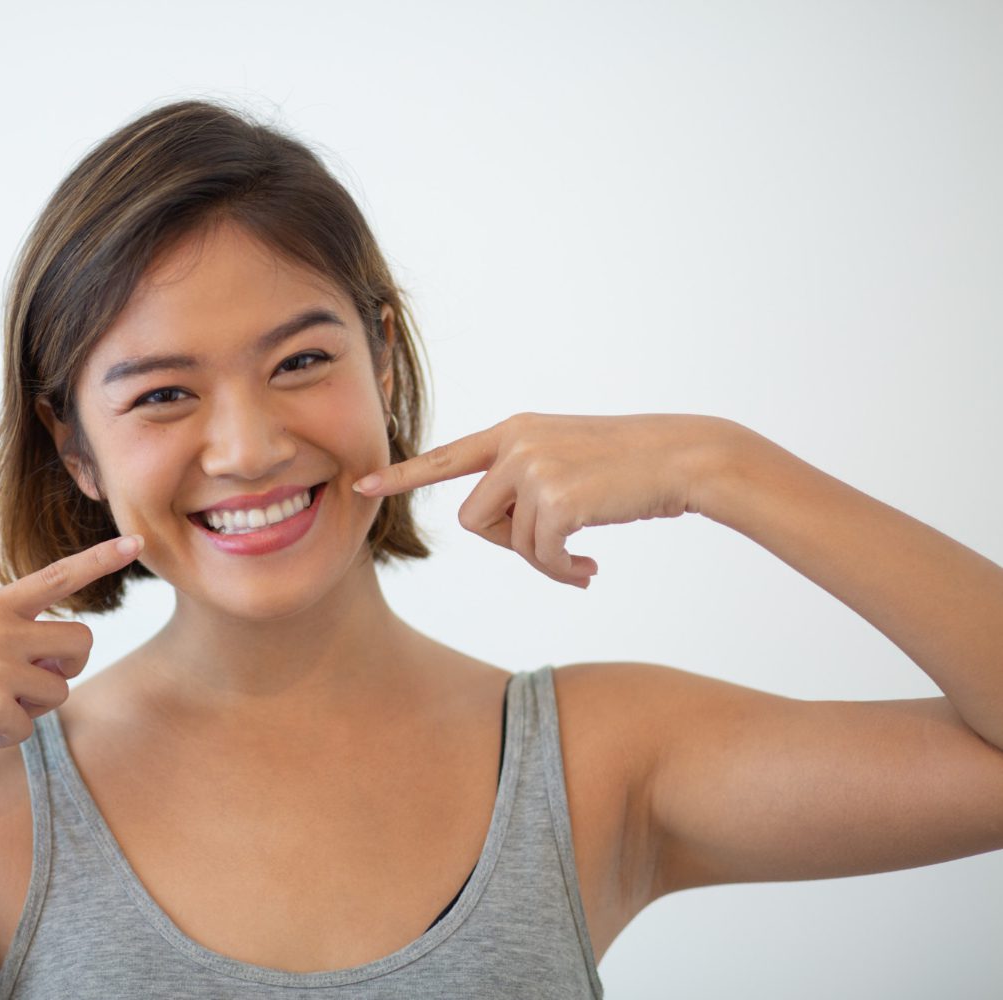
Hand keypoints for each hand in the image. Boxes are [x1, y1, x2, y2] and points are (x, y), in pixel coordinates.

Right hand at [0, 535, 142, 775]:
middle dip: (66, 668)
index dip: (101, 559)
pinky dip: (1, 736)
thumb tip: (58, 654)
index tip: (137, 541)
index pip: (58, 575)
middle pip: (82, 643)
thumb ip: (4, 630)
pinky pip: (27, 728)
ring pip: (60, 691)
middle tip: (26, 685)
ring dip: (30, 708)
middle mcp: (0, 625)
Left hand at [354, 413, 735, 588]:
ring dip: (543, 562)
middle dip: (508, 546)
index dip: (403, 477)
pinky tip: (594, 564)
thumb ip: (524, 480)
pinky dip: (564, 570)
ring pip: (508, 543)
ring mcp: (534, 468)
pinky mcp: (556, 498)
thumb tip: (497, 530)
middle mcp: (516, 443)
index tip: (361, 486)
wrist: (686, 458)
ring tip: (581, 559)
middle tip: (555, 552)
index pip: (446, 456)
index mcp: (514, 431)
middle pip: (473, 520)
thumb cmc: (630, 467)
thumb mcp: (566, 458)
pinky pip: (540, 556)